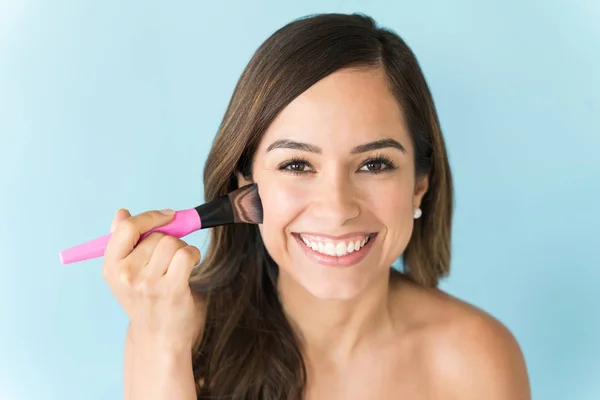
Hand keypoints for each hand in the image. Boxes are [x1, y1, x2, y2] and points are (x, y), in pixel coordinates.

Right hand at [102, 208, 205, 349]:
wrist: (159, 336)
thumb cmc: (145, 300)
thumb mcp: (125, 273)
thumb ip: (122, 241)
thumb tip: (121, 213)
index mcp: (111, 267)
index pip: (127, 227)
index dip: (150, 217)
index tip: (167, 216)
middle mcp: (126, 275)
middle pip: (156, 235)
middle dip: (168, 241)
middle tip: (168, 261)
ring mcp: (148, 283)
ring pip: (173, 243)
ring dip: (182, 249)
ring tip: (177, 267)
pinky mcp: (170, 289)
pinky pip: (186, 254)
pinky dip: (193, 255)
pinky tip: (189, 267)